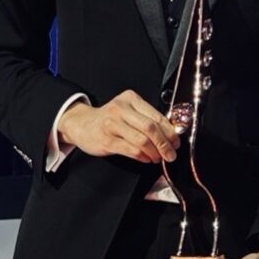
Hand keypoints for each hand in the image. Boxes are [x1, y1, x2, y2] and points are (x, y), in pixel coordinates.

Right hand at [56, 90, 178, 163]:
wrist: (82, 124)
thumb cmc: (110, 119)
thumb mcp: (128, 111)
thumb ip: (146, 118)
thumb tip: (171, 134)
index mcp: (130, 99)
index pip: (156, 116)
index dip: (170, 131)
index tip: (176, 142)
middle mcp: (120, 109)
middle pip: (151, 128)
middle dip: (165, 144)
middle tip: (171, 154)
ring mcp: (112, 124)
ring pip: (142, 140)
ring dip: (154, 152)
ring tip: (158, 158)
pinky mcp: (106, 140)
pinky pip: (131, 150)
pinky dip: (143, 156)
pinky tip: (147, 159)